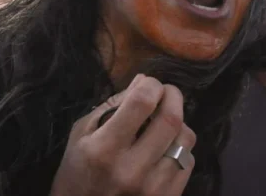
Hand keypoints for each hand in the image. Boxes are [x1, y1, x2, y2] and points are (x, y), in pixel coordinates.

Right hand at [51, 75, 195, 195]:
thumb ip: (113, 105)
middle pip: (171, 120)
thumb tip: (143, 81)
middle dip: (172, 96)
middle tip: (166, 93)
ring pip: (186, 139)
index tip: (149, 84)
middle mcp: (132, 169)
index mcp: (104, 149)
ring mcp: (153, 188)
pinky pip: (188, 162)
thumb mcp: (82, 134)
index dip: (151, 85)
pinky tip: (164, 149)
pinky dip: (180, 148)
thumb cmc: (77, 173)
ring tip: (163, 125)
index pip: (141, 102)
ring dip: (178, 124)